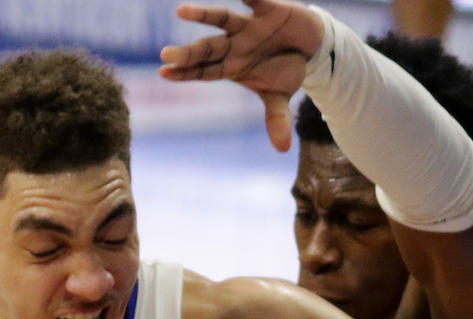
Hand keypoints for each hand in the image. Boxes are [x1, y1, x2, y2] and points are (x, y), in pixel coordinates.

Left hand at [159, 0, 324, 150]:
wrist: (308, 46)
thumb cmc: (285, 70)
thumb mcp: (280, 97)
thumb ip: (277, 120)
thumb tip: (283, 150)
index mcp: (232, 67)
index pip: (203, 72)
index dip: (185, 73)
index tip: (164, 73)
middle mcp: (235, 45)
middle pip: (206, 49)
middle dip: (188, 53)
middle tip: (164, 55)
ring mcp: (248, 26)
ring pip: (221, 19)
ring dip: (202, 15)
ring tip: (180, 11)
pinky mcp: (268, 8)